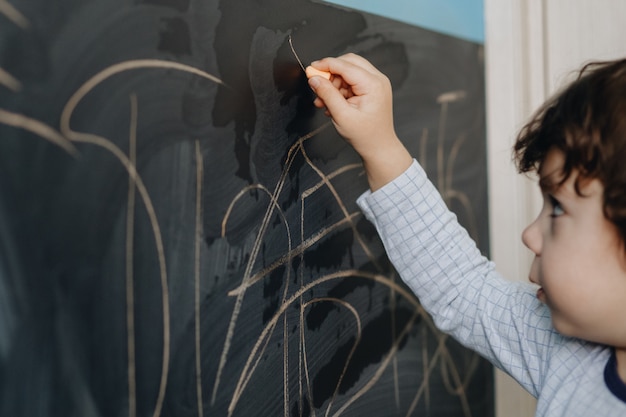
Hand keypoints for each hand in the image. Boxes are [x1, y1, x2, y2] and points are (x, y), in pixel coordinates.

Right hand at [307, 54, 412, 190]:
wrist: (379, 148)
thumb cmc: (365, 135)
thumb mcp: (341, 115)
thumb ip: (327, 94)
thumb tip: (314, 78)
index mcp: (373, 84)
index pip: (345, 65)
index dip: (325, 65)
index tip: (310, 69)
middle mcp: (378, 79)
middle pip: (348, 62)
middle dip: (331, 73)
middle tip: (318, 86)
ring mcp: (376, 83)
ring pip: (349, 71)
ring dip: (334, 83)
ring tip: (323, 102)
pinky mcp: (373, 88)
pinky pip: (352, 80)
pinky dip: (340, 89)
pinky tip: (332, 104)